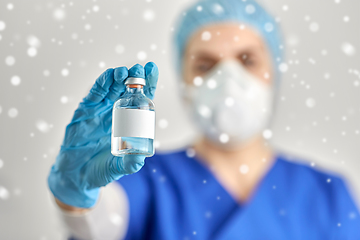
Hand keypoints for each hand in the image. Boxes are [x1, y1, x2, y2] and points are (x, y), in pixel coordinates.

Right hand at [47, 62, 158, 207]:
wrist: (76, 176)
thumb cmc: (101, 170)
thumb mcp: (119, 167)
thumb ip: (130, 163)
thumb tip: (141, 158)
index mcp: (129, 122)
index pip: (141, 99)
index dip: (148, 84)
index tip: (153, 69)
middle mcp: (116, 112)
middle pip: (128, 89)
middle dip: (135, 77)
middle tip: (140, 68)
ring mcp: (100, 110)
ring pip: (111, 88)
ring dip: (118, 77)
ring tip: (125, 72)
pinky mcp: (85, 111)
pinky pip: (94, 94)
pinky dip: (101, 83)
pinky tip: (109, 76)